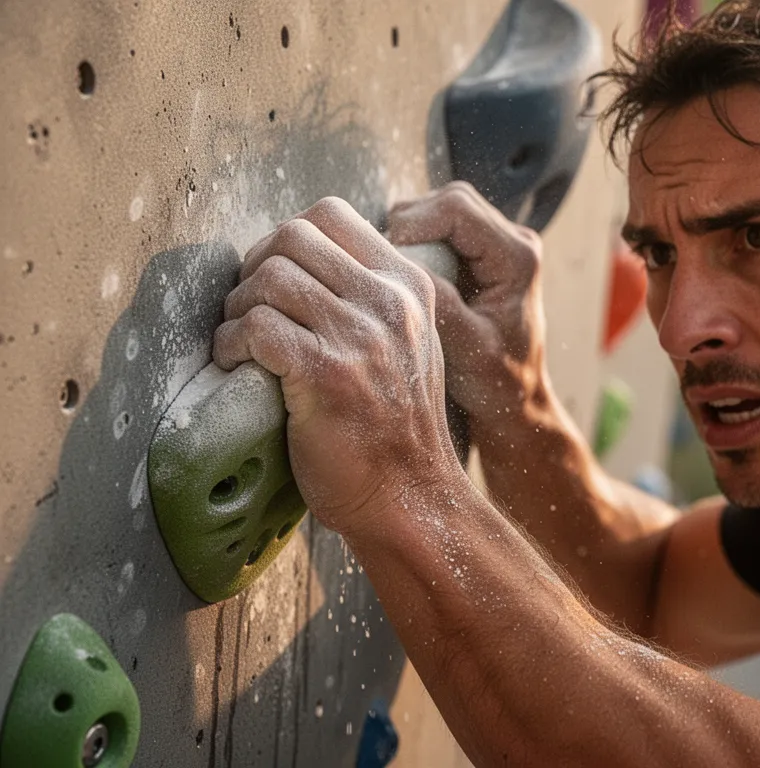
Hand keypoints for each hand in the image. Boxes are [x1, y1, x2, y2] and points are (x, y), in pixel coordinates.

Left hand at [213, 197, 462, 534]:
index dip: (286, 239)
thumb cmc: (396, 427)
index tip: (274, 278)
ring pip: (268, 277)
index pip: (331, 215)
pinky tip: (237, 365)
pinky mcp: (327, 375)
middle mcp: (389, 303)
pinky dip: (230, 343)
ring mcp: (361, 338)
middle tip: (248, 308)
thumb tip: (298, 262)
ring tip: (241, 341)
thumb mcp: (408, 344)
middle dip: (255, 267)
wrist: (411, 496)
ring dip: (237, 308)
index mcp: (408, 286)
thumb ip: (370, 299)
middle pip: (292, 236)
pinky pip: (256, 328)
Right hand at [387, 182, 548, 443]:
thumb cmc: (498, 383)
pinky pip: (439, 230)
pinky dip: (415, 246)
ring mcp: (497, 246)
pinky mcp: (480, 256)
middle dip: (408, 225)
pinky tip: (401, 278)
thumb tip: (400, 269)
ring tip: (389, 273)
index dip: (413, 225)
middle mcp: (513, 242)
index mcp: (517, 258)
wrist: (515, 403)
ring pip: (440, 210)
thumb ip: (442, 309)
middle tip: (382, 265)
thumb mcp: (468, 351)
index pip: (456, 210)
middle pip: (448, 200)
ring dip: (410, 234)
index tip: (385, 260)